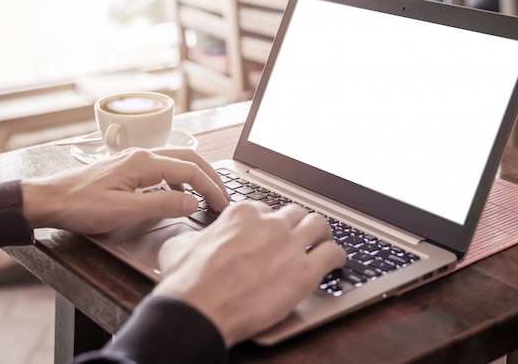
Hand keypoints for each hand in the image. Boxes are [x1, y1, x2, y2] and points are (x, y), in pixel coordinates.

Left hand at [21, 148, 229, 233]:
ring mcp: (135, 160)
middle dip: (210, 176)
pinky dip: (180, 180)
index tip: (223, 204)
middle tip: (224, 196)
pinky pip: (164, 168)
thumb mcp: (124, 210)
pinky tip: (178, 195)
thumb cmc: (81, 205)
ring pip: (177, 161)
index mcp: (144, 162)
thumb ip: (162, 205)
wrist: (49, 199)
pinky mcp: (129, 168)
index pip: (190, 171)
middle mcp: (143, 155)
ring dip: (196, 176)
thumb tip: (192, 202)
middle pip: (189, 159)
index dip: (211, 188)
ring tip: (207, 195)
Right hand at [153, 201, 346, 346]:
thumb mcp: (180, 246)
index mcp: (242, 214)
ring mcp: (290, 245)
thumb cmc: (188, 282)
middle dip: (295, 225)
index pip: (265, 209)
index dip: (267, 223)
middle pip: (294, 213)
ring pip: (319, 225)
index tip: (269, 234)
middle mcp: (270, 224)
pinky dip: (337, 256)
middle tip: (295, 238)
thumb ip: (195, 237)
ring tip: (321, 243)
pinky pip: (334, 253)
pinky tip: (335, 262)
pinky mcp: (305, 271)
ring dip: (321, 234)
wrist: (199, 309)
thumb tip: (193, 239)